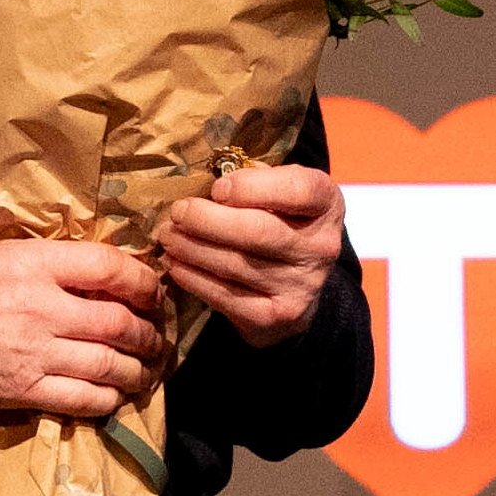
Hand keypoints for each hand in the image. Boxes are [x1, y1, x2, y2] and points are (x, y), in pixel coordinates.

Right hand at [0, 239, 167, 422]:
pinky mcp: (20, 391)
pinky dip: (107, 399)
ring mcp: (32, 354)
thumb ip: (36, 263)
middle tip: (156, 336)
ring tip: (145, 370)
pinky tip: (113, 395)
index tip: (151, 289)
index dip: (142, 280)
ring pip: (110, 365)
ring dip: (137, 369)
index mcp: (31, 264)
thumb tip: (81, 270)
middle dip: (148, 332)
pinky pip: (81, 400)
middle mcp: (40, 308)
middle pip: (120, 321)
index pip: (110, 267)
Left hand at [157, 162, 346, 345]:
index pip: (300, 189)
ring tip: (168, 236)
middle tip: (178, 212)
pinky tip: (177, 264)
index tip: (217, 188)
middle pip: (259, 231)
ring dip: (192, 248)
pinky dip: (195, 279)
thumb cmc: (279, 222)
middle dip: (208, 220)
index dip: (253, 187)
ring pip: (236, 264)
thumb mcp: (280, 192)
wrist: (297, 286)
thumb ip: (255, 180)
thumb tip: (207, 181)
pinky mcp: (278, 316)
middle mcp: (321, 247)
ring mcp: (302, 286)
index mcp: (327, 204)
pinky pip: (227, 296)